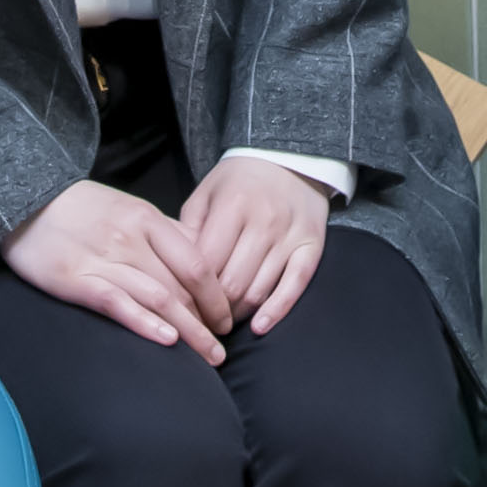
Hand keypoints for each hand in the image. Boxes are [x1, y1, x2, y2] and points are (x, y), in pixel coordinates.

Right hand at [3, 178, 236, 359]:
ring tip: (208, 357)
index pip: (197, 262)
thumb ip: (165, 232)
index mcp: (147, 219)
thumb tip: (203, 257)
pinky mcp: (75, 279)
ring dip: (189, 331)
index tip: (227, 319)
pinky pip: (117, 303)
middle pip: (181, 287)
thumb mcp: (130, 208)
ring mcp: (103, 259)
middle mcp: (130, 238)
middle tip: (221, 349)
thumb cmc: (84, 208)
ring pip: (157, 298)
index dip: (217, 295)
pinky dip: (144, 323)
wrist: (27, 198)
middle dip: (208, 321)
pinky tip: (167, 340)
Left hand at [178, 155, 332, 332]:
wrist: (289, 159)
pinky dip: (277, 311)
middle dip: (213, 308)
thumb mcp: (206, 193)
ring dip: (239, 313)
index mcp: (233, 205)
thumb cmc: (238, 182)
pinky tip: (259, 326)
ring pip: (260, 290)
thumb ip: (187, 228)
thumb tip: (173, 271)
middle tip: (202, 319)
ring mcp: (290, 235)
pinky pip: (295, 285)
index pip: (206, 262)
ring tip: (225, 320)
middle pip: (232, 282)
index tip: (181, 304)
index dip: (190, 290)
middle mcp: (264, 221)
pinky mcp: (312, 246)